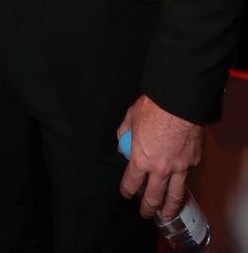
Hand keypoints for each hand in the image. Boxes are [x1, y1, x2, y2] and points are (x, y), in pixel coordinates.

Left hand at [117, 95, 202, 220]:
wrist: (179, 101)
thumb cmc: (154, 107)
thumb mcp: (131, 118)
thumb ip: (125, 133)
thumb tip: (123, 144)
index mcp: (141, 159)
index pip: (131, 183)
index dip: (126, 191)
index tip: (126, 193)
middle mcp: (160, 169)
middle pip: (153, 198)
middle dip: (148, 208)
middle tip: (145, 212)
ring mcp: (179, 168)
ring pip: (174, 196)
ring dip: (170, 208)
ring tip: (167, 215)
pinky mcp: (193, 162)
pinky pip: (187, 176)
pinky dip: (183, 182)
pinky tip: (180, 184)